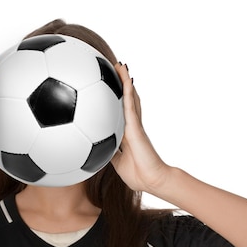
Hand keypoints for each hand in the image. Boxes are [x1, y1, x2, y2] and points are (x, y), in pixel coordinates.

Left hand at [110, 63, 168, 193]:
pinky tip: (126, 79)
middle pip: (126, 100)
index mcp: (125, 133)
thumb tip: (93, 148)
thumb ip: (107, 152)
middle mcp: (131, 125)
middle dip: (121, 84)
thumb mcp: (116, 162)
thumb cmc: (138, 174)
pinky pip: (131, 106)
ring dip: (125, 81)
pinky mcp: (136, 127)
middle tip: (114, 68)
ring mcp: (135, 125)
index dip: (115, 99)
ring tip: (120, 65)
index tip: (108, 87)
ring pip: (130, 98)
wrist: (152, 180)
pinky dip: (128, 92)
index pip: (119, 112)